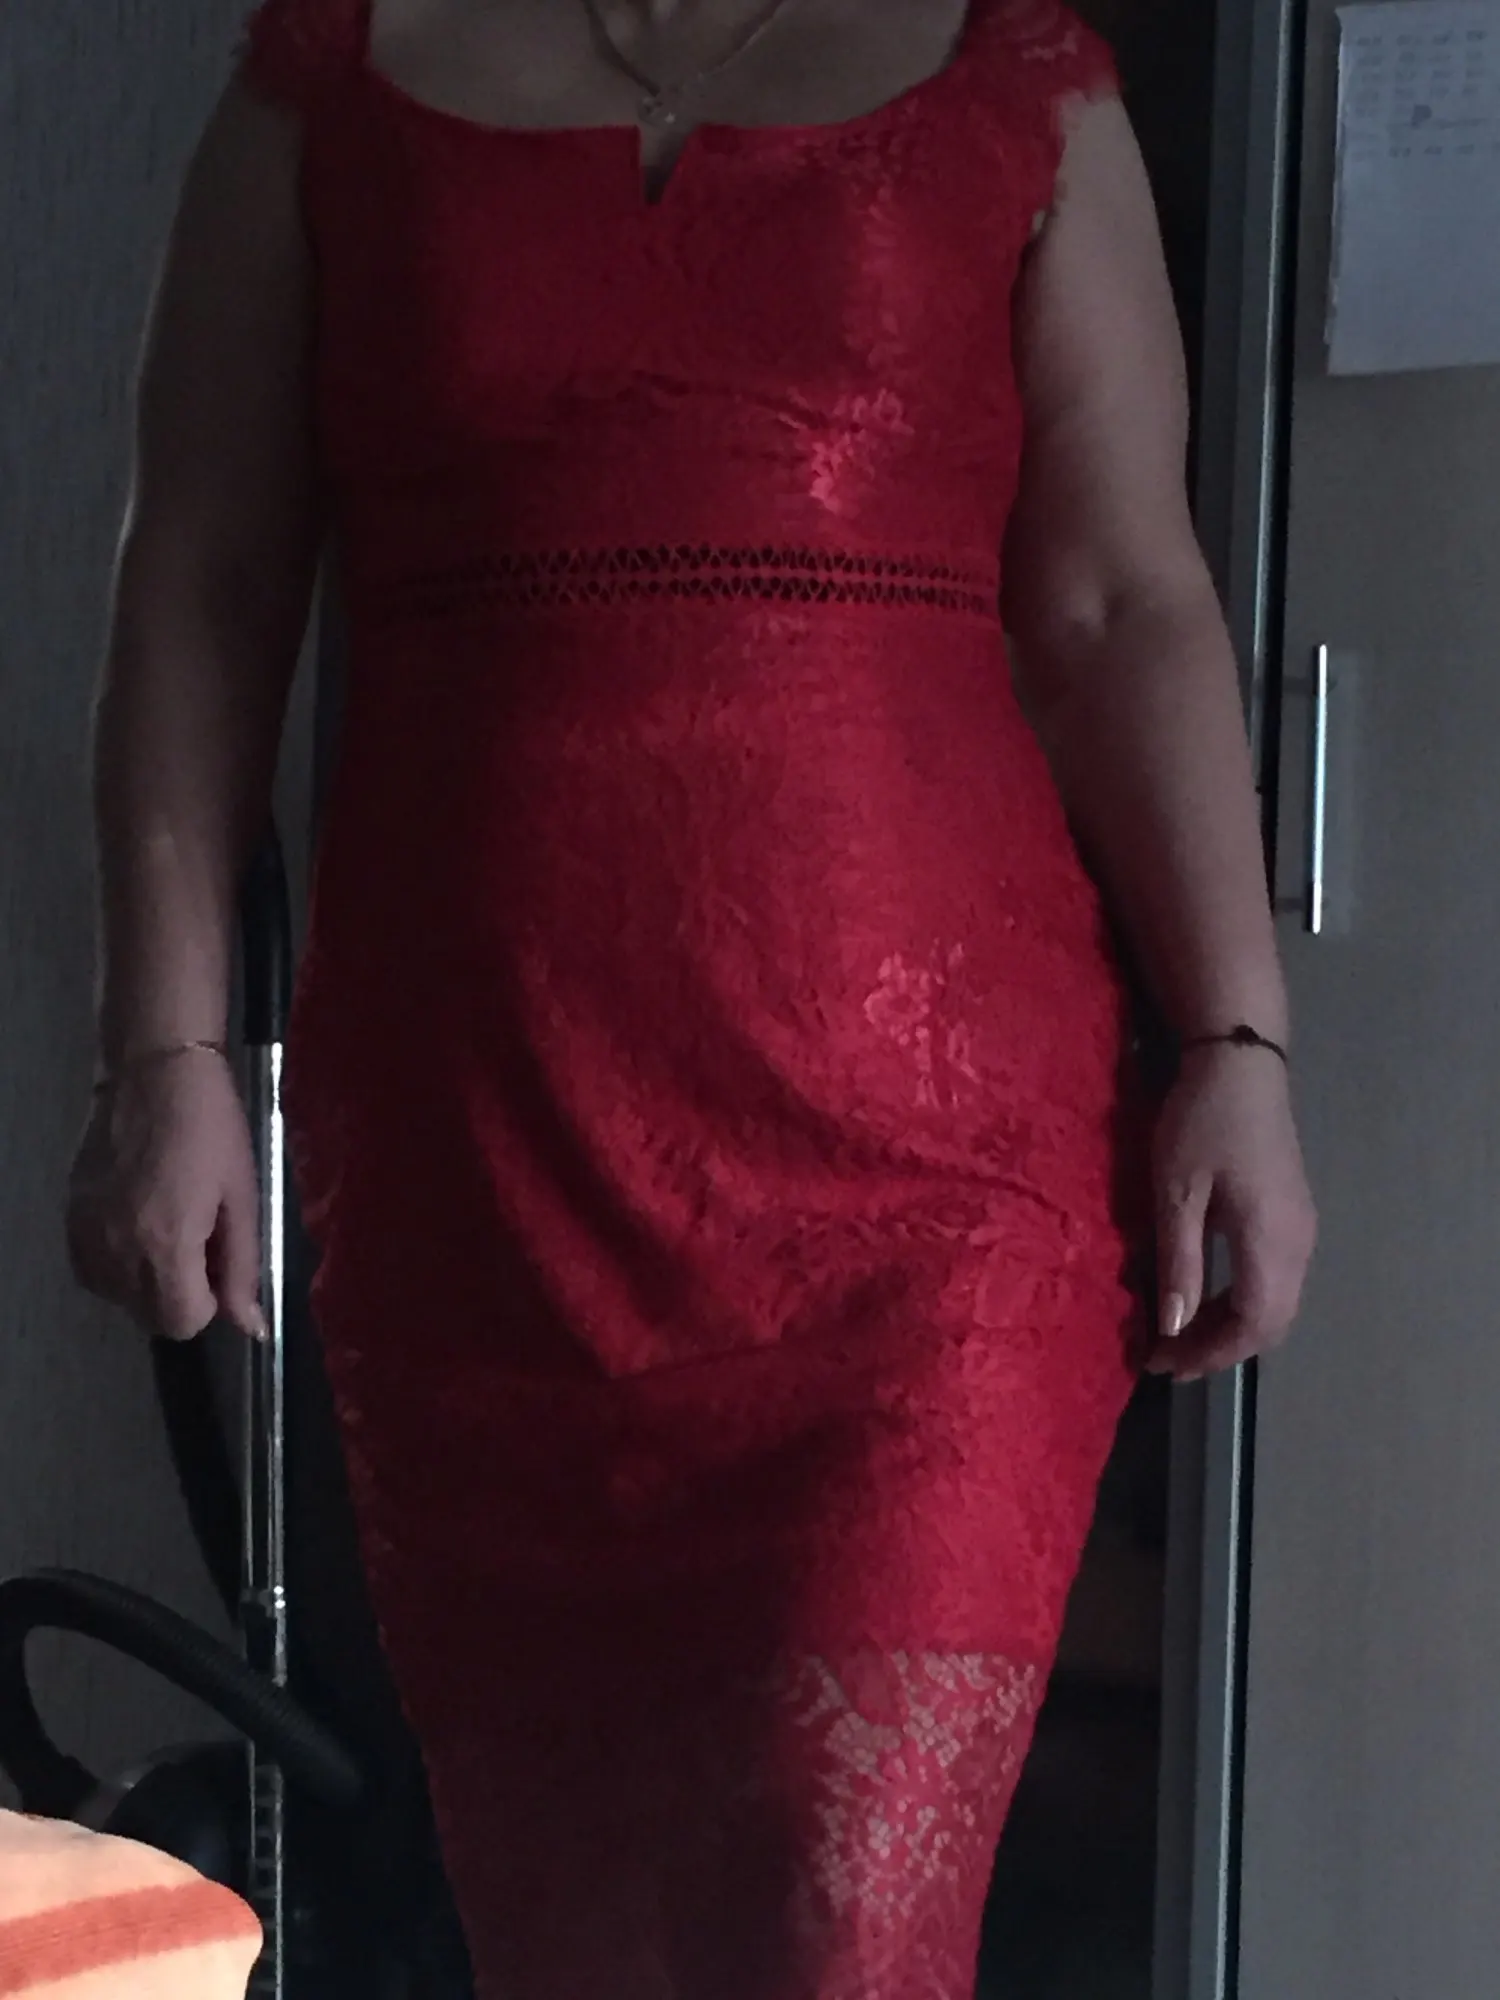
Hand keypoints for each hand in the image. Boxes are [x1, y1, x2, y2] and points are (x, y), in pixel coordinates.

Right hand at [66, 1050, 265, 1341]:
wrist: (155, 1072)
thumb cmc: (213, 1129)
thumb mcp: (242, 1198)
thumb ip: (242, 1269)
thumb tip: (252, 1328)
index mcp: (166, 1244)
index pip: (181, 1323)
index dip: (208, 1304)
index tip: (218, 1263)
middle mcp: (117, 1249)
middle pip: (149, 1317)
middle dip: (181, 1295)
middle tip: (199, 1241)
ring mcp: (86, 1235)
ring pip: (120, 1297)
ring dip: (148, 1281)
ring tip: (169, 1226)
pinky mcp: (69, 1218)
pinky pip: (93, 1272)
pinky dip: (119, 1264)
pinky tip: (138, 1224)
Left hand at [1145, 1043, 1315, 1382]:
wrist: (1241, 1062)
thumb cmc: (1201, 1122)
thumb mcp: (1177, 1193)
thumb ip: (1179, 1262)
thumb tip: (1174, 1328)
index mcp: (1271, 1242)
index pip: (1253, 1326)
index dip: (1210, 1354)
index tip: (1164, 1363)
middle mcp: (1299, 1243)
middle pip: (1271, 1323)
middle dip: (1219, 1348)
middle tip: (1167, 1356)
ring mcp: (1302, 1228)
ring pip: (1276, 1303)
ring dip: (1229, 1325)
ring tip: (1178, 1331)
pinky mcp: (1295, 1214)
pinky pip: (1275, 1279)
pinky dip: (1240, 1299)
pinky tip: (1204, 1292)